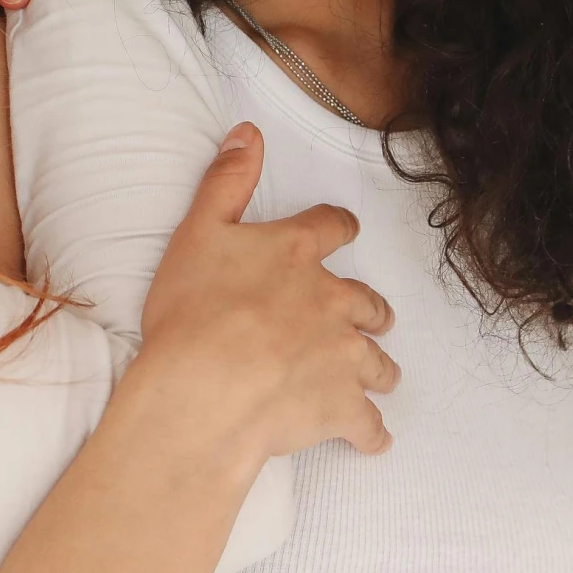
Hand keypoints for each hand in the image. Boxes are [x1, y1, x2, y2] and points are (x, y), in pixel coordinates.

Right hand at [132, 123, 396, 464]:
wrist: (204, 390)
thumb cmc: (192, 312)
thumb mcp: (197, 231)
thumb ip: (226, 180)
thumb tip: (249, 132)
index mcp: (298, 255)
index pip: (331, 228)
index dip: (339, 228)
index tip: (346, 230)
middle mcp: (332, 301)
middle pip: (367, 302)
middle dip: (370, 310)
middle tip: (374, 317)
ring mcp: (342, 357)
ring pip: (376, 362)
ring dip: (378, 368)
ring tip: (381, 377)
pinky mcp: (342, 408)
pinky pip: (368, 424)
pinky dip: (373, 432)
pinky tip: (374, 440)